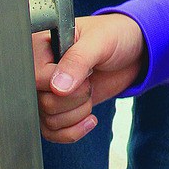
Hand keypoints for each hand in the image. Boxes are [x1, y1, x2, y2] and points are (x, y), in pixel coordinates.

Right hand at [33, 13, 145, 142]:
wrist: (131, 53)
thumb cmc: (114, 36)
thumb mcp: (99, 41)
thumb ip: (78, 60)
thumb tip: (57, 87)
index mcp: (41, 47)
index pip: (36, 78)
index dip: (65, 82)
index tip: (87, 71)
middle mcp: (39, 71)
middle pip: (44, 104)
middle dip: (76, 99)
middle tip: (90, 80)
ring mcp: (47, 92)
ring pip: (49, 121)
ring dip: (78, 114)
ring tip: (90, 93)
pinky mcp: (57, 109)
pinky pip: (52, 133)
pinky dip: (73, 131)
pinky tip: (89, 119)